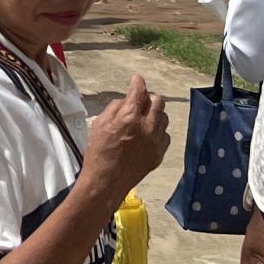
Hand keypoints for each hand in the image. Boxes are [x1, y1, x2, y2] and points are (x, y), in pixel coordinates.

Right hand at [81, 76, 170, 205]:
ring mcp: (155, 142)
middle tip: (141, 100)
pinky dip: (158, 131)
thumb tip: (126, 101)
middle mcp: (146, 127)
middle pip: (158, 101)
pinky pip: (165, 136)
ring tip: (145, 118)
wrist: (106, 183)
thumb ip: (115, 108)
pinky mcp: (159, 154)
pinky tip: (148, 135)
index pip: (139, 91)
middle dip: (149, 97)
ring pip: (164, 118)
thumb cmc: (98, 153)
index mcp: (129, 117)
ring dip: (156, 114)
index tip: (137, 80)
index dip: (138, 82)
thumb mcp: (99, 124)